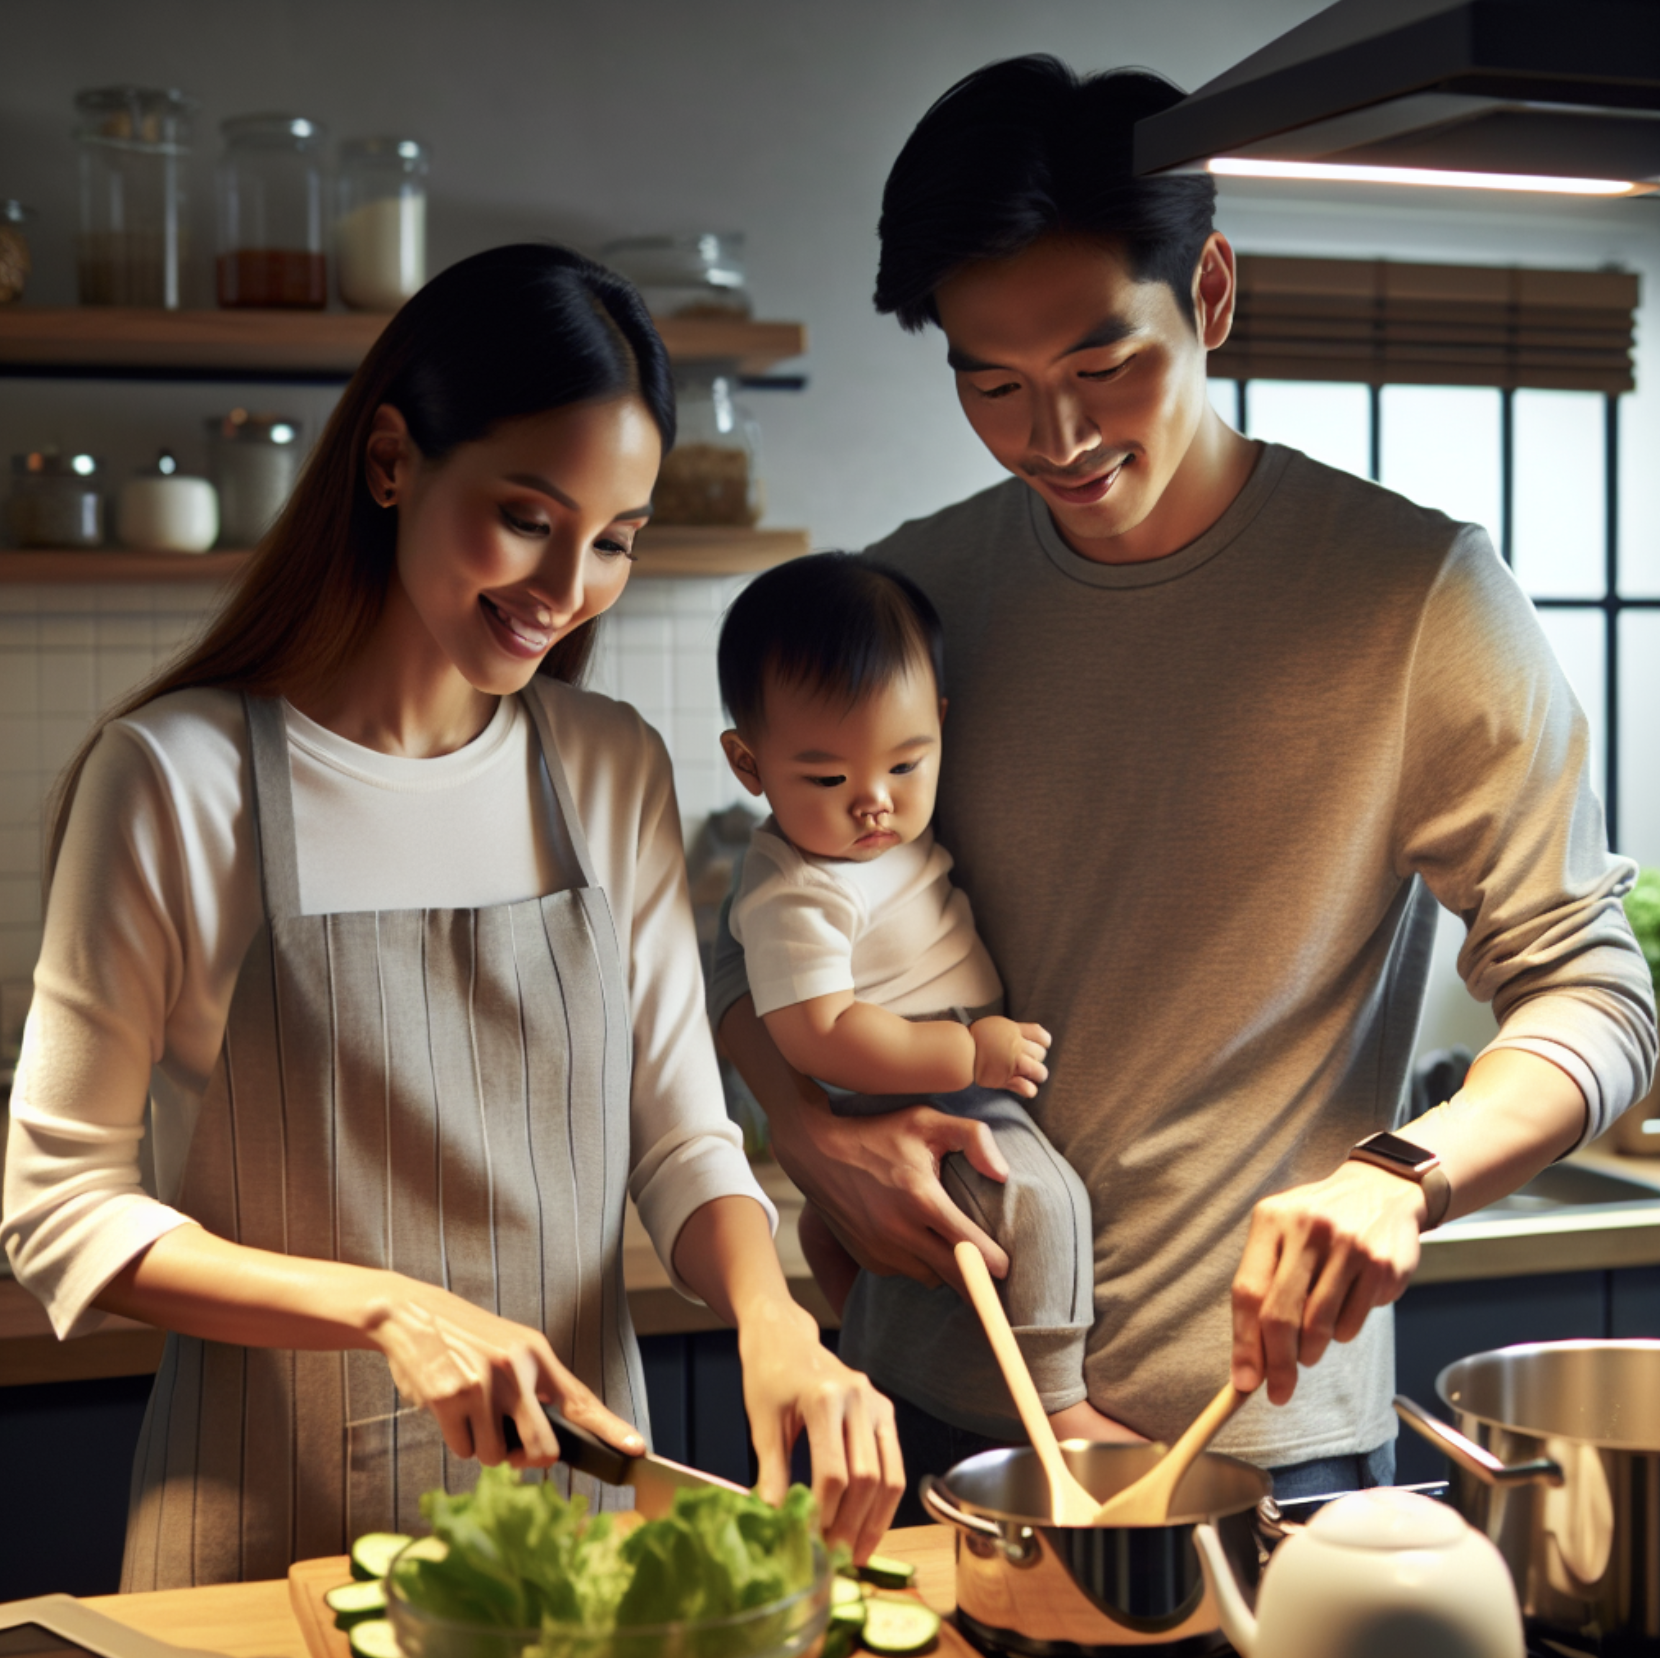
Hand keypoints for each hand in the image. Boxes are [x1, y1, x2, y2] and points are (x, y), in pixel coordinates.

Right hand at [364, 1279, 644, 1469]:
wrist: (413, 1314)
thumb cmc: (466, 1340)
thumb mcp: (511, 1349)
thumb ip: (533, 1388)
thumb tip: (547, 1444)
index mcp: (536, 1354)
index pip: (580, 1398)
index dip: (611, 1427)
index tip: (637, 1449)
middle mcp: (516, 1368)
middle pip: (541, 1447)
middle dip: (526, 1460)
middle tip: (512, 1450)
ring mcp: (483, 1384)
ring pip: (495, 1455)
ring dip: (482, 1446)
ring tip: (469, 1409)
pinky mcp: (450, 1398)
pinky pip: (464, 1450)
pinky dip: (458, 1439)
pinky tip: (447, 1407)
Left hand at [741, 1301, 904, 1562]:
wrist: (785, 1338)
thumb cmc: (769, 1377)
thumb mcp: (763, 1424)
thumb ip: (773, 1474)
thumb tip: (776, 1523)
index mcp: (825, 1397)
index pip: (833, 1471)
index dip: (823, 1513)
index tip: (809, 1542)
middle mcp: (859, 1398)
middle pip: (866, 1478)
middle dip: (850, 1523)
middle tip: (833, 1557)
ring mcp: (877, 1404)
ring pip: (888, 1476)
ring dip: (874, 1521)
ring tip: (855, 1552)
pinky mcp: (885, 1412)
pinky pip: (894, 1464)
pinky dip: (884, 1500)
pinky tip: (869, 1525)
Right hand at [770, 1098, 1011, 1291]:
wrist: (817, 1152)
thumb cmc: (878, 1133)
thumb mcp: (926, 1120)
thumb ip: (973, 1137)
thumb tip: (1003, 1174)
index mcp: (921, 1199)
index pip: (967, 1245)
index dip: (992, 1262)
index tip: (1006, 1269)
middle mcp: (899, 1230)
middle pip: (953, 1273)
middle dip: (978, 1280)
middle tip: (996, 1278)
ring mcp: (881, 1248)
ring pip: (930, 1276)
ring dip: (946, 1269)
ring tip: (955, 1250)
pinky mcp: (867, 1258)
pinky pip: (905, 1272)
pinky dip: (918, 1263)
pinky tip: (919, 1241)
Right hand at [969, 1017, 1051, 1096]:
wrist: (959, 1051)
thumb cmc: (976, 1037)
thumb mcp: (997, 1025)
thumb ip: (1014, 1030)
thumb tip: (1028, 1035)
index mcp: (1015, 1031)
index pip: (1042, 1036)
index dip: (1043, 1043)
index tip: (1036, 1046)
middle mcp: (1017, 1047)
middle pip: (1041, 1054)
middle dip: (1037, 1059)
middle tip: (1026, 1062)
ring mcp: (1013, 1064)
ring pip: (1040, 1072)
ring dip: (1037, 1075)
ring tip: (1029, 1075)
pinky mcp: (1006, 1080)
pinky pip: (1028, 1088)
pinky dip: (1029, 1090)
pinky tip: (1025, 1088)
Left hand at [1230, 1161, 1424, 1404]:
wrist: (1381, 1188)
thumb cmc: (1319, 1223)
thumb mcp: (1282, 1233)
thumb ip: (1262, 1286)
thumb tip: (1248, 1358)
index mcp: (1271, 1220)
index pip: (1248, 1292)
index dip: (1244, 1343)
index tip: (1244, 1381)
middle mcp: (1308, 1229)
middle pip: (1282, 1315)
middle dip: (1278, 1364)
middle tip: (1279, 1391)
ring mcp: (1349, 1245)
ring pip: (1321, 1325)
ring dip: (1313, 1350)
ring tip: (1312, 1347)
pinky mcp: (1383, 1263)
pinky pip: (1356, 1322)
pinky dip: (1345, 1331)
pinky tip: (1346, 1310)